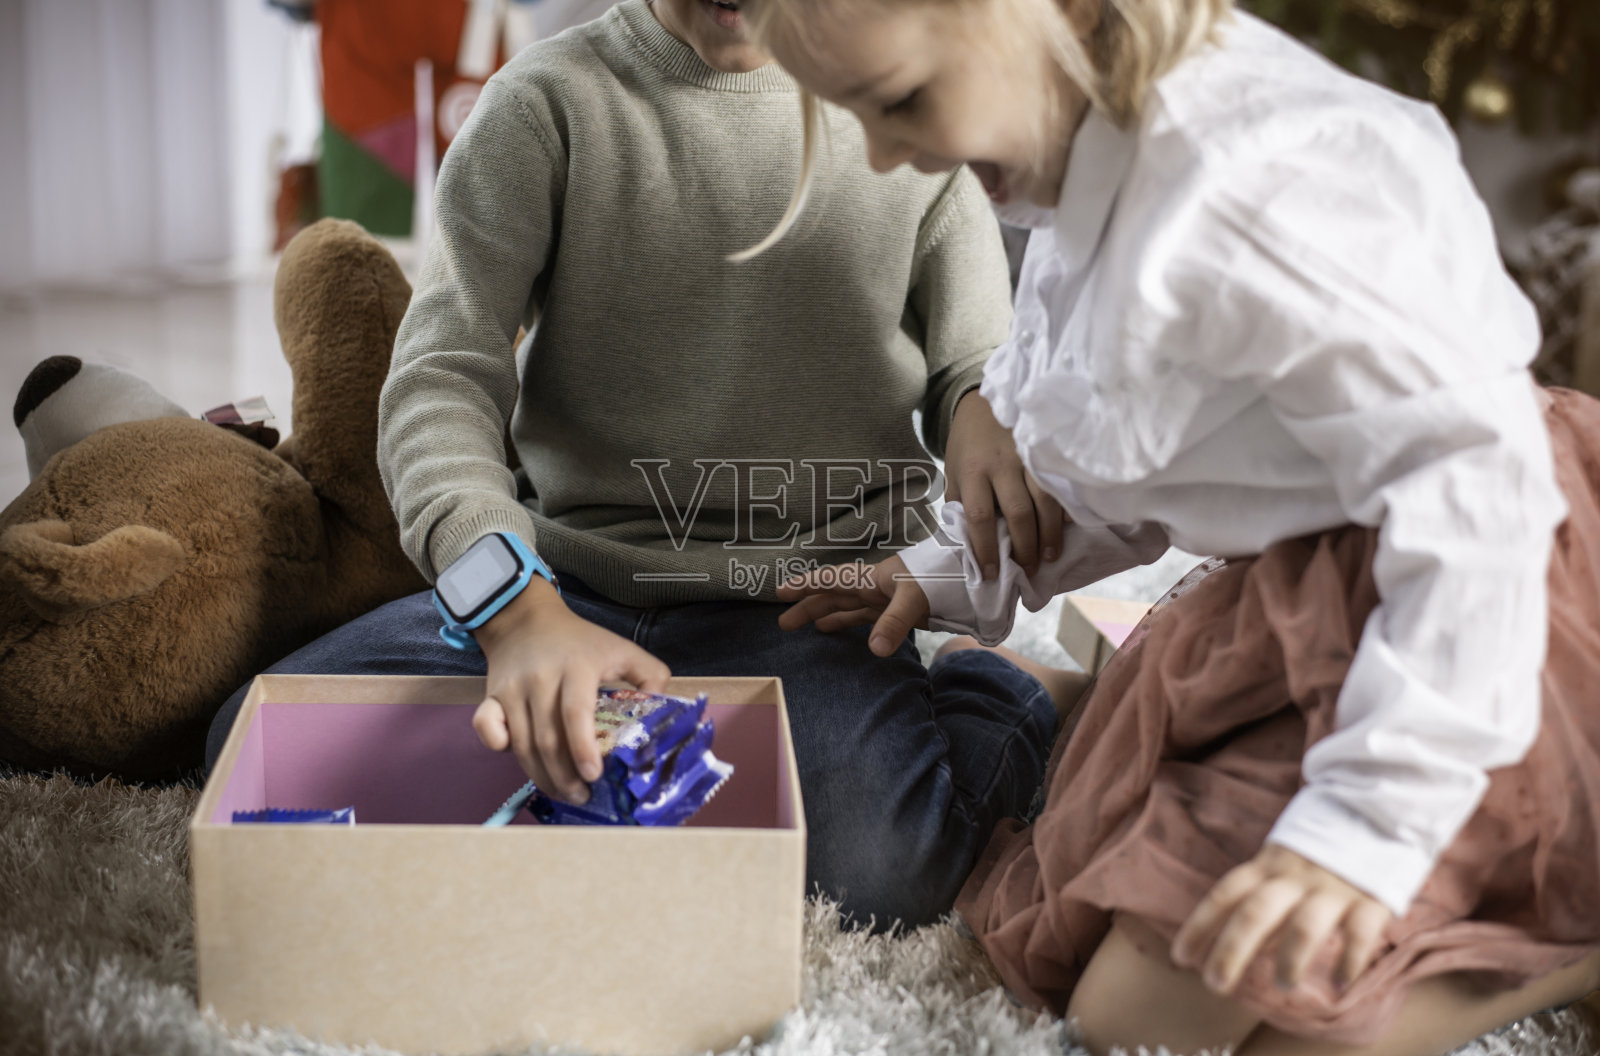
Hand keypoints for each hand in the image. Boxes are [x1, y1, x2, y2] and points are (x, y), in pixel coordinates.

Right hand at [470, 579, 670, 802]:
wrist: (526, 620)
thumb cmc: (580, 641)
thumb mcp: (621, 648)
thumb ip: (650, 674)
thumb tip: (663, 707)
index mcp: (577, 667)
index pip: (575, 713)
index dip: (583, 748)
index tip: (595, 775)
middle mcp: (540, 678)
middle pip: (547, 739)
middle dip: (565, 777)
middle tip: (583, 796)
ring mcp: (512, 688)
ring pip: (522, 744)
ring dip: (542, 775)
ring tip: (564, 791)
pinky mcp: (491, 696)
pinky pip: (486, 728)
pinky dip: (498, 747)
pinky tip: (521, 760)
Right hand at [775, 554, 929, 656]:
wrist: (969, 575)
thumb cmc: (939, 576)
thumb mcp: (915, 598)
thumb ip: (894, 623)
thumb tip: (874, 650)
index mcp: (871, 578)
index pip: (831, 581)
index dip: (806, 585)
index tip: (781, 592)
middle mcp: (873, 587)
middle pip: (833, 597)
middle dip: (808, 607)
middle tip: (784, 623)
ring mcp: (884, 600)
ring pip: (846, 608)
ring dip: (825, 616)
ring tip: (803, 628)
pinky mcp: (897, 612)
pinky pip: (865, 618)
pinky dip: (849, 624)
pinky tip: (836, 631)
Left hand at [945, 390, 1064, 577]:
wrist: (983, 405)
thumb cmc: (967, 447)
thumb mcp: (953, 474)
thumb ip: (960, 506)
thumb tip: (967, 545)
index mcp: (972, 472)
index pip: (979, 517)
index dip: (986, 548)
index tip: (992, 572)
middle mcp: (1001, 465)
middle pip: (1018, 512)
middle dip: (1026, 547)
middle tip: (1030, 570)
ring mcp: (1027, 457)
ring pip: (1045, 500)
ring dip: (1049, 533)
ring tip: (1050, 556)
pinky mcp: (1045, 452)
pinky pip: (1060, 484)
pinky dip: (1065, 509)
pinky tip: (1067, 527)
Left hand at [1171, 844, 1392, 995]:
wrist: (1377, 806)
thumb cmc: (1319, 845)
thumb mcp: (1282, 863)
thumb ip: (1265, 902)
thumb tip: (1244, 948)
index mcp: (1268, 865)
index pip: (1224, 895)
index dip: (1199, 925)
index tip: (1180, 958)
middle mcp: (1295, 876)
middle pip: (1255, 913)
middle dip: (1231, 951)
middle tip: (1215, 984)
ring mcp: (1333, 887)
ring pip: (1304, 926)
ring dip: (1289, 959)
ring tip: (1281, 983)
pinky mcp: (1371, 897)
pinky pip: (1359, 933)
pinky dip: (1349, 961)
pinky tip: (1340, 984)